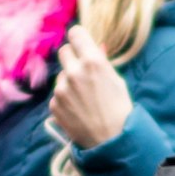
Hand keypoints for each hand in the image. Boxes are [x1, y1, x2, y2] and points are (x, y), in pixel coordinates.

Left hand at [49, 26, 132, 147]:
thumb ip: (102, 62)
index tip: (81, 43)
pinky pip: (57, 94)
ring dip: (69, 81)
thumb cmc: (120, 110)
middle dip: (72, 57)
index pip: (76, 33)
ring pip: (61, 75)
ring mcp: (61, 89)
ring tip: (84, 98)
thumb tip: (96, 47)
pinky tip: (78, 109)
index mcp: (92, 62)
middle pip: (64, 51)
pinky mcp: (54, 104)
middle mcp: (73, 72)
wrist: (111, 141)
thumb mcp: (117, 81)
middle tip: (83, 70)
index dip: (79, 38)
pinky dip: (65, 99)